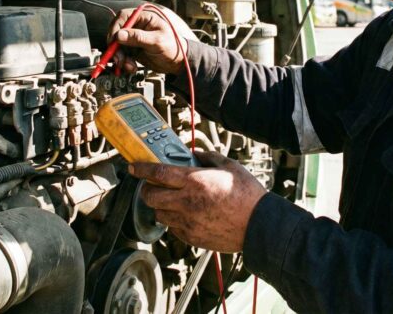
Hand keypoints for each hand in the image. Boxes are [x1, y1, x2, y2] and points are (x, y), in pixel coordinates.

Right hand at [106, 6, 195, 74]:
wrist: (178, 63)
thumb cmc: (173, 47)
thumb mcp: (156, 41)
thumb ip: (138, 38)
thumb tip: (119, 35)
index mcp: (144, 18)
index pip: (123, 18)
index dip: (115, 28)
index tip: (113, 40)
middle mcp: (137, 27)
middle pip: (117, 32)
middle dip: (115, 47)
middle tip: (118, 58)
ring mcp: (133, 39)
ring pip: (117, 46)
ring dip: (120, 57)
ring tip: (129, 66)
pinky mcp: (132, 50)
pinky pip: (122, 55)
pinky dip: (124, 62)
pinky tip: (131, 67)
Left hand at [129, 151, 267, 252]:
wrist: (259, 225)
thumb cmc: (247, 195)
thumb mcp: (229, 166)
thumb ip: (207, 158)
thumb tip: (193, 155)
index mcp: (195, 182)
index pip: (157, 174)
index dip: (141, 169)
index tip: (133, 166)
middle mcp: (187, 203)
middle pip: (150, 197)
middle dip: (146, 190)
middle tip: (152, 186)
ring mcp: (188, 222)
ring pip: (159, 214)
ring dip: (160, 206)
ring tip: (173, 201)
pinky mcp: (192, 237)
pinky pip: (173, 229)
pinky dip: (174, 220)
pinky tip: (187, 214)